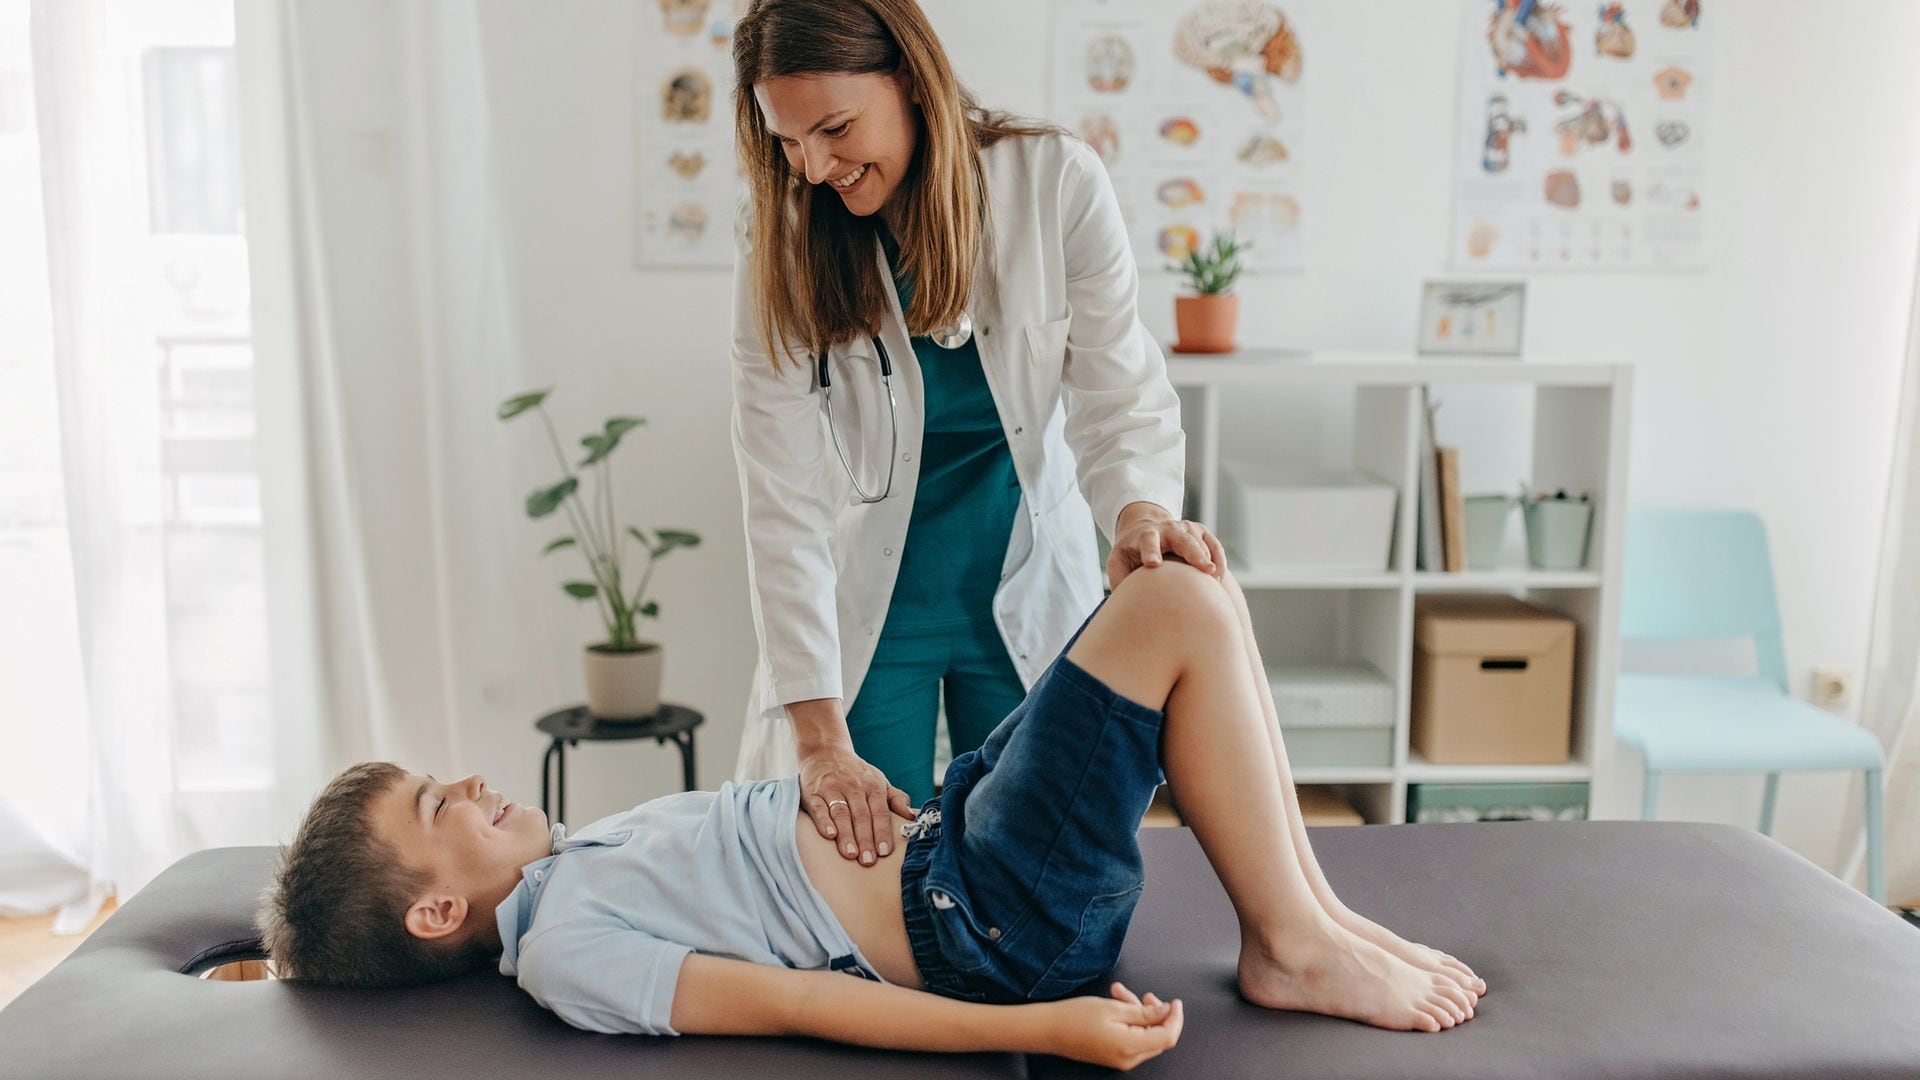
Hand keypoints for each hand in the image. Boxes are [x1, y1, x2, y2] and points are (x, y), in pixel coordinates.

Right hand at [798, 742, 913, 864]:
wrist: (825, 751)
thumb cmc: (856, 773)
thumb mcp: (879, 781)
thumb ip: (896, 799)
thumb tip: (912, 816)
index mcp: (873, 787)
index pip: (880, 812)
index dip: (882, 832)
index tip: (884, 852)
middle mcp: (853, 787)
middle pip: (861, 816)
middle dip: (865, 839)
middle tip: (868, 861)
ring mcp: (832, 789)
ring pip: (841, 813)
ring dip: (846, 834)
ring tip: (851, 854)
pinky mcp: (813, 792)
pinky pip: (819, 808)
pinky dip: (824, 821)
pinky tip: (829, 835)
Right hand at [1041, 982, 1183, 1070]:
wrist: (1048, 1030)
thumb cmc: (1076, 1017)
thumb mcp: (1114, 1008)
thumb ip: (1144, 1012)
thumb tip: (1166, 1011)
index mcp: (1130, 1047)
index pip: (1167, 1036)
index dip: (1175, 1018)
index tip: (1175, 1001)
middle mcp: (1128, 1058)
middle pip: (1158, 1036)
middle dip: (1154, 1012)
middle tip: (1144, 994)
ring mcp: (1121, 1059)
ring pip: (1144, 1034)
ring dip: (1137, 1013)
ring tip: (1118, 991)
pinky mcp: (1114, 1055)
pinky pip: (1132, 1037)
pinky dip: (1129, 1021)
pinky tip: (1115, 1003)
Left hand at [1107, 502, 1226, 589]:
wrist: (1146, 529)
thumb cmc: (1130, 554)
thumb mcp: (1118, 563)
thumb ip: (1119, 580)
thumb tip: (1127, 605)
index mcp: (1145, 535)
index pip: (1148, 540)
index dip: (1151, 551)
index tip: (1153, 564)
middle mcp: (1168, 529)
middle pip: (1183, 539)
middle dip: (1195, 554)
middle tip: (1206, 570)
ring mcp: (1186, 528)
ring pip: (1201, 543)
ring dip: (1208, 562)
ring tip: (1214, 583)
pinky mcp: (1201, 531)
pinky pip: (1214, 545)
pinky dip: (1219, 561)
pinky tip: (1218, 578)